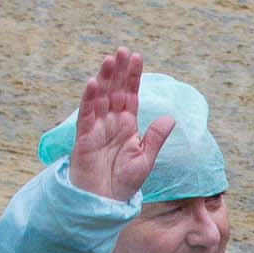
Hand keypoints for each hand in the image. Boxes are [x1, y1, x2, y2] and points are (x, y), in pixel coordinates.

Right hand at [67, 48, 173, 202]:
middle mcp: (111, 122)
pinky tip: (93, 83)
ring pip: (100, 97)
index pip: (130, 94)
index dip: (133, 76)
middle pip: (115, 90)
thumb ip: (155, 137)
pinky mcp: (84, 137)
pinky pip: (86, 115)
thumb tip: (169, 117)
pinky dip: (89, 99)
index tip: (137, 57)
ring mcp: (96, 128)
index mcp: (127, 124)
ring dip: (104, 78)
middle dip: (119, 70)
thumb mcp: (145, 159)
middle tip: (123, 50)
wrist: (105, 201)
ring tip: (110, 60)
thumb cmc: (124, 183)